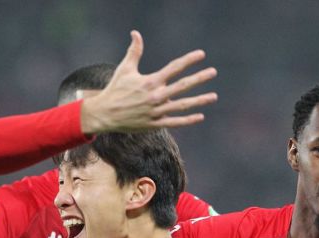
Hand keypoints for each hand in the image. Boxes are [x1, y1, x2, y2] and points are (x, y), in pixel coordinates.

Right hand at [80, 31, 216, 132]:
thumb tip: (136, 34)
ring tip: (213, 96)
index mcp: (150, 81)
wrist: (105, 114)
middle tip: (213, 72)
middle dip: (199, 78)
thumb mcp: (124, 69)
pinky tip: (200, 116)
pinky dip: (188, 120)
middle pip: (182, 86)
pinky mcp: (154, 123)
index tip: (201, 54)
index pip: (174, 68)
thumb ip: (134, 51)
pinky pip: (175, 122)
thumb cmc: (115, 89)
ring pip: (182, 105)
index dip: (189, 60)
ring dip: (199, 101)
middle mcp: (155, 96)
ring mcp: (156, 111)